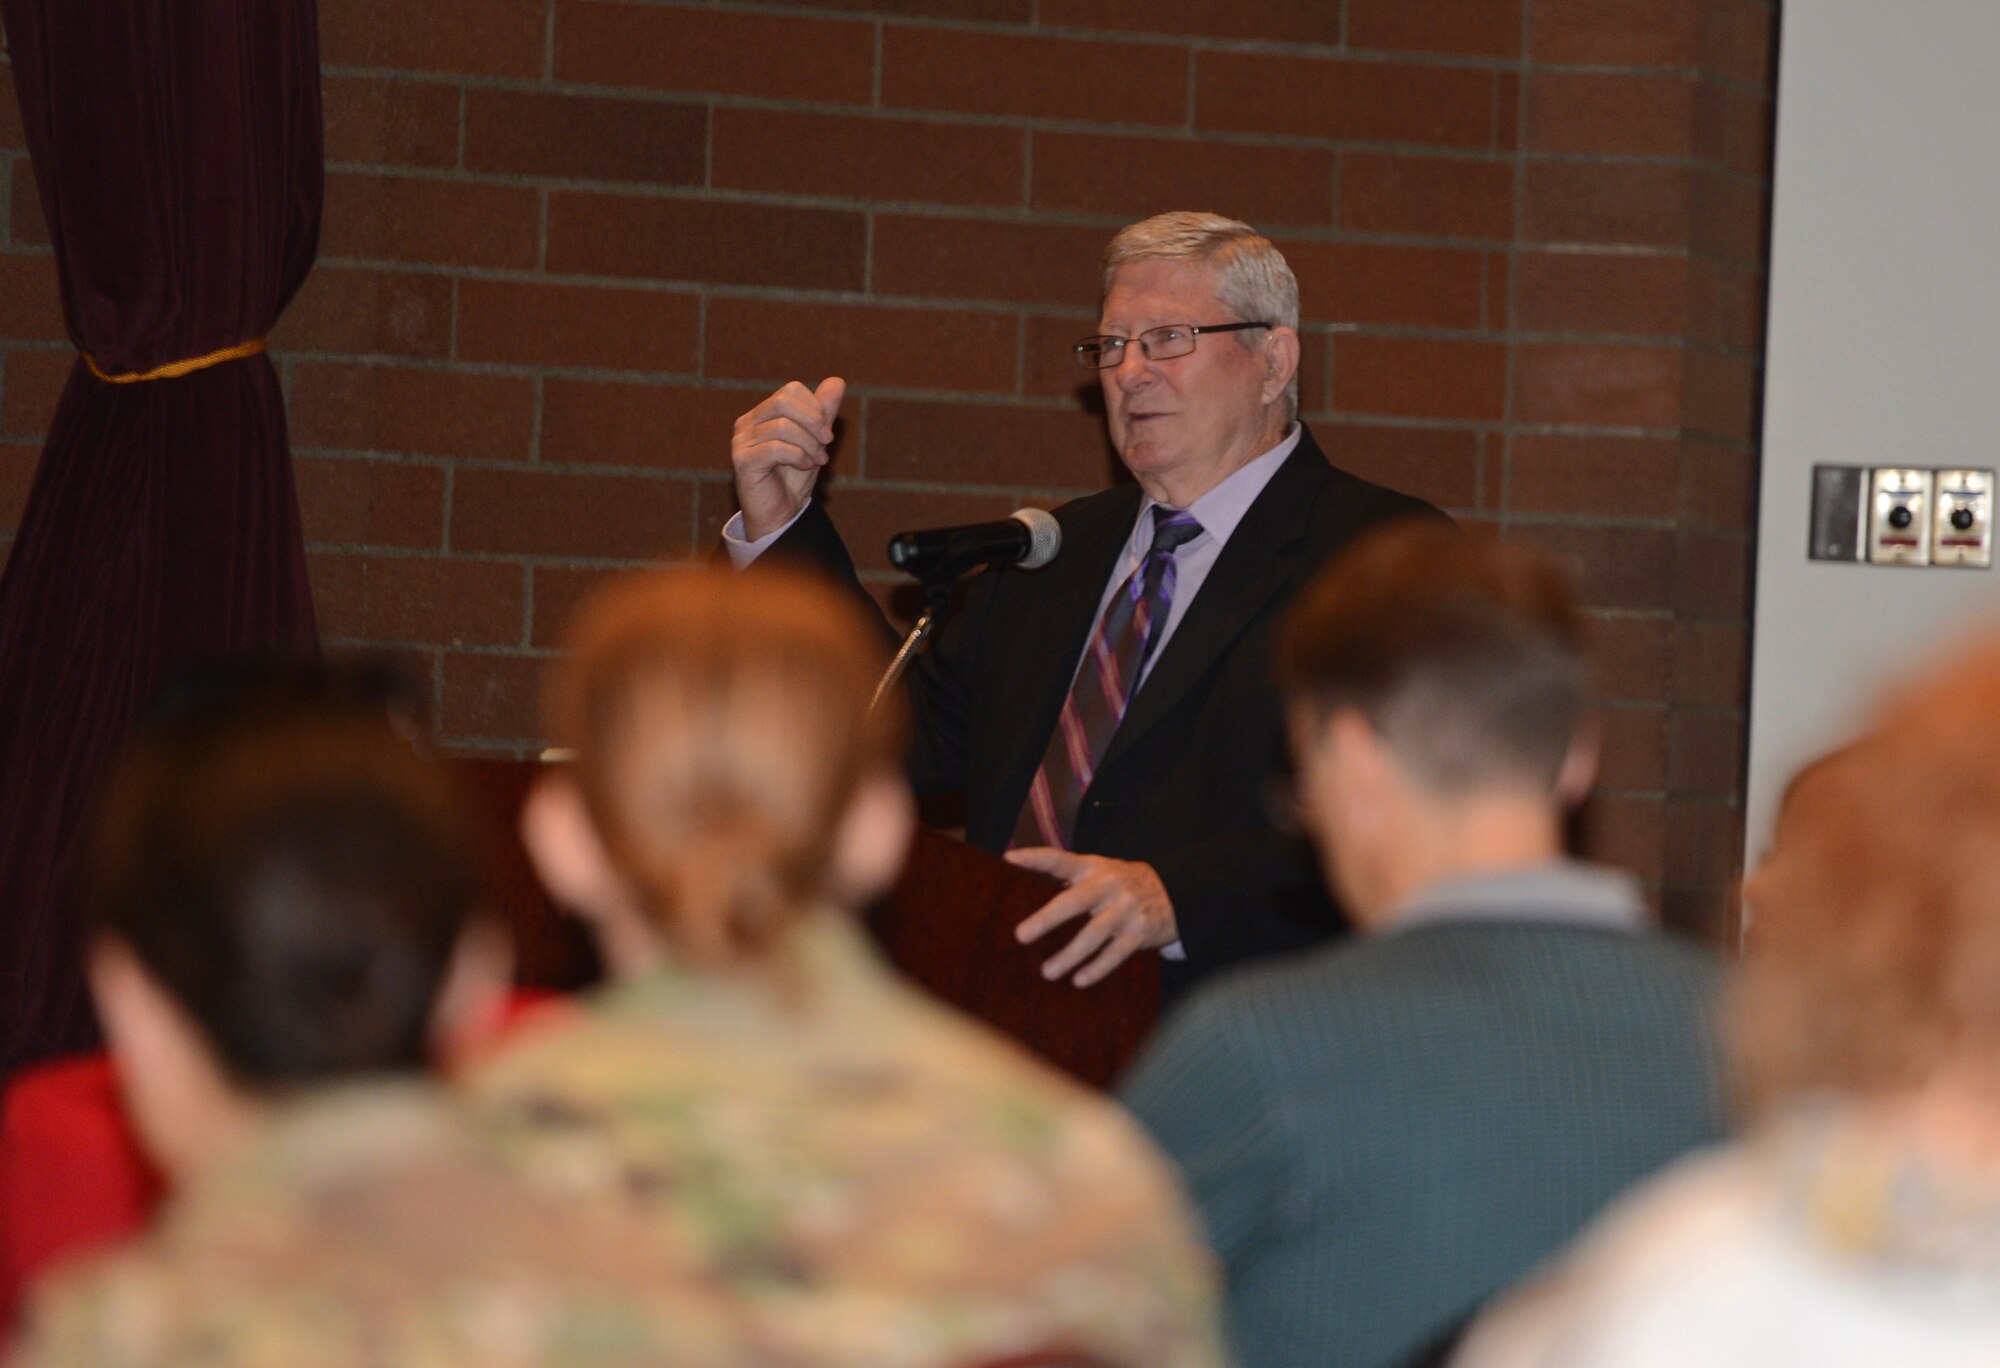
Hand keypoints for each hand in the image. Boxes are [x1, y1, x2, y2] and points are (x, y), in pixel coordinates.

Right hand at [730, 377, 845, 541]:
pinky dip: (798, 456)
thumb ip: (823, 412)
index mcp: (762, 414)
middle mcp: (747, 423)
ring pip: (783, 426)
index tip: (827, 433)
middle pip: (784, 401)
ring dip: (809, 444)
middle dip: (813, 420)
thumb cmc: (794, 478)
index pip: (790, 390)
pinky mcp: (742, 461)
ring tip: (818, 460)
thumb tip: (837, 381)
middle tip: (827, 442)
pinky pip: (775, 448)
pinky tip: (805, 466)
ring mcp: (741, 441)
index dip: (815, 407)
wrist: (780, 515)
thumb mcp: (815, 441)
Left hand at [1005, 848, 1176, 987]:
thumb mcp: (1100, 871)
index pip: (1060, 859)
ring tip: (1047, 972)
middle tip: (1021, 935)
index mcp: (1092, 868)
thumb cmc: (1123, 884)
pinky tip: (1079, 980)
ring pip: (1094, 934)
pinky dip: (1097, 968)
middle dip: (1048, 918)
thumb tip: (1025, 885)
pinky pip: (1115, 953)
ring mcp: (1125, 909)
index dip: (1036, 858)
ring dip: (1069, 955)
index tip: (1010, 859)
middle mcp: (1108, 886)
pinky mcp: (1139, 932)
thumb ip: (1069, 877)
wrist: (1176, 891)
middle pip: (1075, 901)